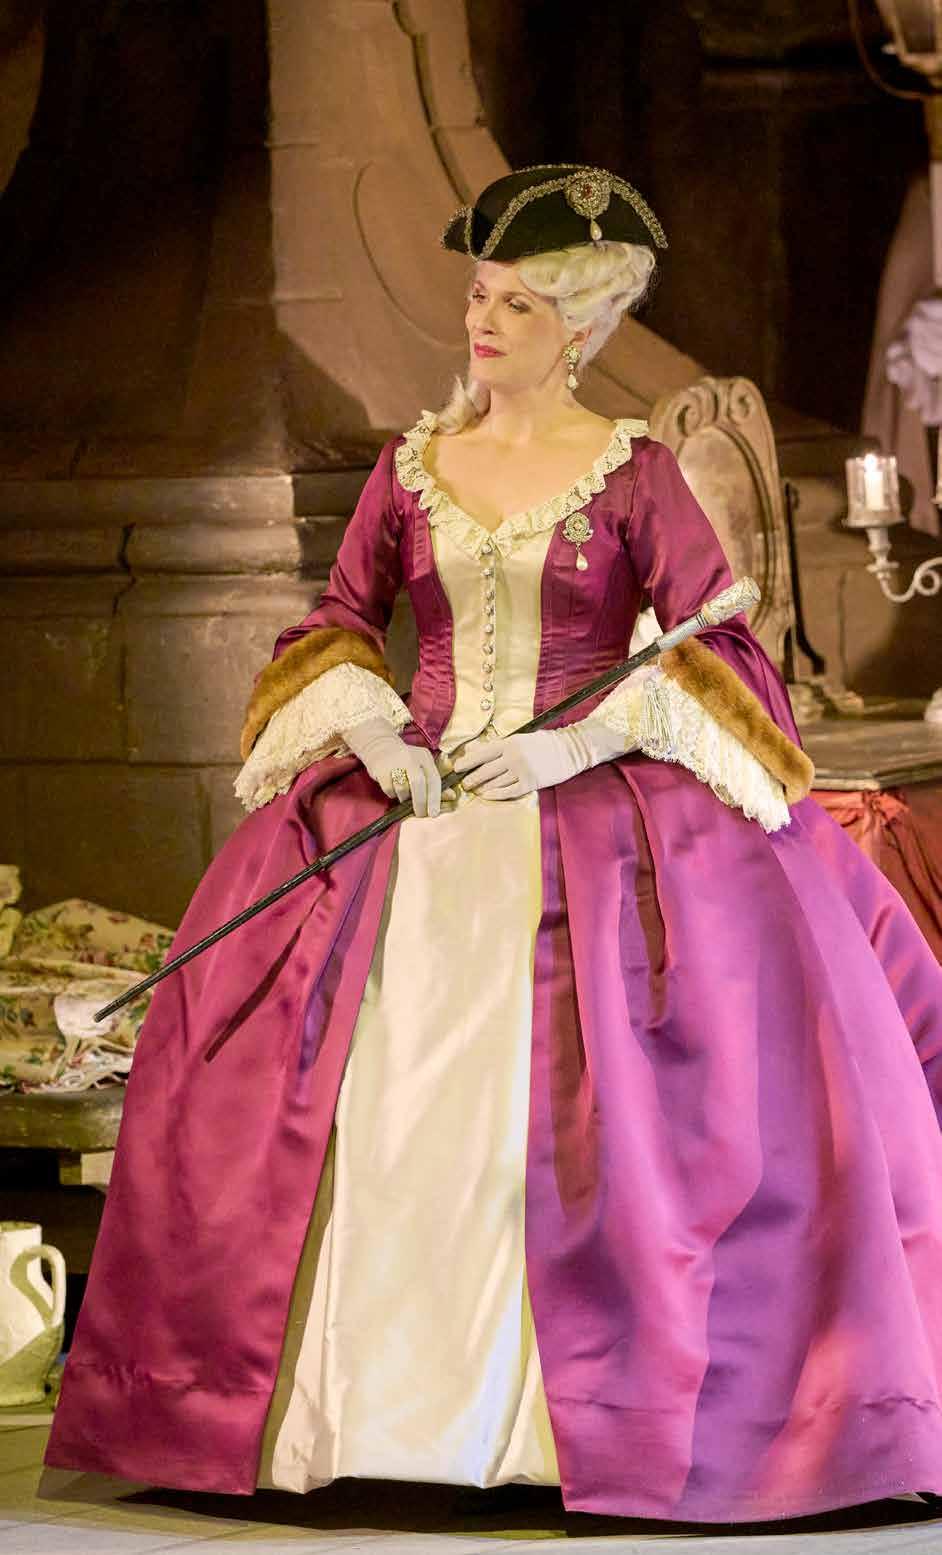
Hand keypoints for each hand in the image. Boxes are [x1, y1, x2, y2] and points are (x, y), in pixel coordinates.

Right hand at [340, 714, 445, 817]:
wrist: (379, 746)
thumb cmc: (405, 761)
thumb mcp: (422, 766)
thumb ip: (434, 781)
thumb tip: (451, 796)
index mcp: (424, 756)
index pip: (433, 778)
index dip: (435, 798)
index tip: (434, 813)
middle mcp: (411, 757)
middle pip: (418, 783)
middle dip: (420, 802)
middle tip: (420, 814)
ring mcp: (395, 762)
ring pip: (403, 788)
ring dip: (404, 797)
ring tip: (403, 794)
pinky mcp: (381, 769)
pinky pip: (389, 789)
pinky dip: (392, 794)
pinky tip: (392, 787)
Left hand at [452, 718, 634, 800]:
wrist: (571, 749)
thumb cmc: (545, 742)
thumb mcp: (522, 738)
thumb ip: (502, 745)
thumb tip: (478, 750)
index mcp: (510, 742)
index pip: (482, 753)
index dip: (467, 761)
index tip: (457, 767)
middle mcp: (513, 756)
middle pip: (485, 770)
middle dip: (472, 778)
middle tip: (465, 784)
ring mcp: (522, 771)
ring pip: (495, 782)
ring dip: (482, 788)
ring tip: (475, 791)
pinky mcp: (530, 783)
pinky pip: (509, 792)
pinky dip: (496, 795)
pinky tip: (488, 796)